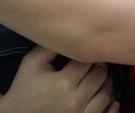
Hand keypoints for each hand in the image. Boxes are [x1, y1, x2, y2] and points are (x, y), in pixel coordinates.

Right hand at [0, 46, 117, 112]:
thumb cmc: (23, 88)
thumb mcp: (31, 62)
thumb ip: (49, 45)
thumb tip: (66, 28)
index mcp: (63, 82)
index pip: (89, 60)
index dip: (90, 53)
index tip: (86, 52)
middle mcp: (74, 100)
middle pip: (101, 76)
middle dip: (100, 66)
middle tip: (95, 62)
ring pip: (107, 95)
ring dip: (107, 83)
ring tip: (100, 78)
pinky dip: (111, 105)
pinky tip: (110, 99)